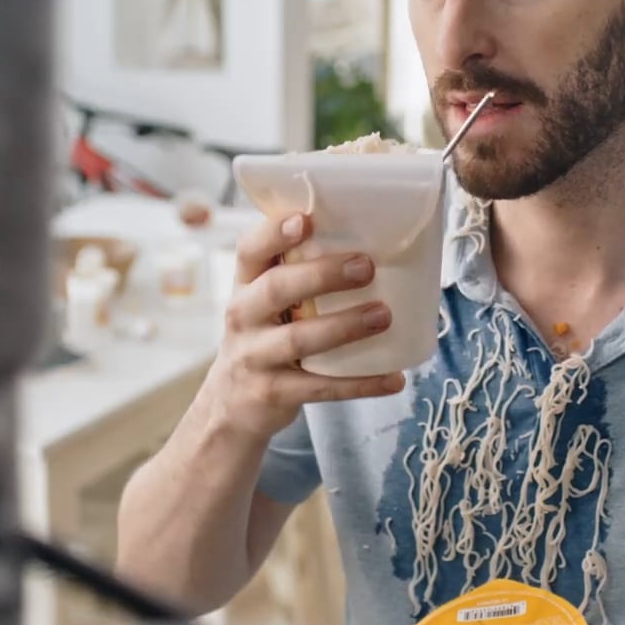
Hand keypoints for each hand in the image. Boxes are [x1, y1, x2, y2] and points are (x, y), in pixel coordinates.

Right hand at [204, 211, 404, 440]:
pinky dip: (360, 384)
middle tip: (366, 266)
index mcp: (244, 285)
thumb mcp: (263, 303)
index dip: (274, 233)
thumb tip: (371, 244)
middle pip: (276, 289)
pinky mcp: (273, 393)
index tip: (306, 219)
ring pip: (297, 339)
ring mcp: (254, 357)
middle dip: (321, 275)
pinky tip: (393, 379)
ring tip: (383, 315)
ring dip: (344, 326)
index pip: (250, 251)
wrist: (230, 405)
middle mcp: (243, 317)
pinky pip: (320, 388)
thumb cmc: (263, 337)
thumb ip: (296, 275)